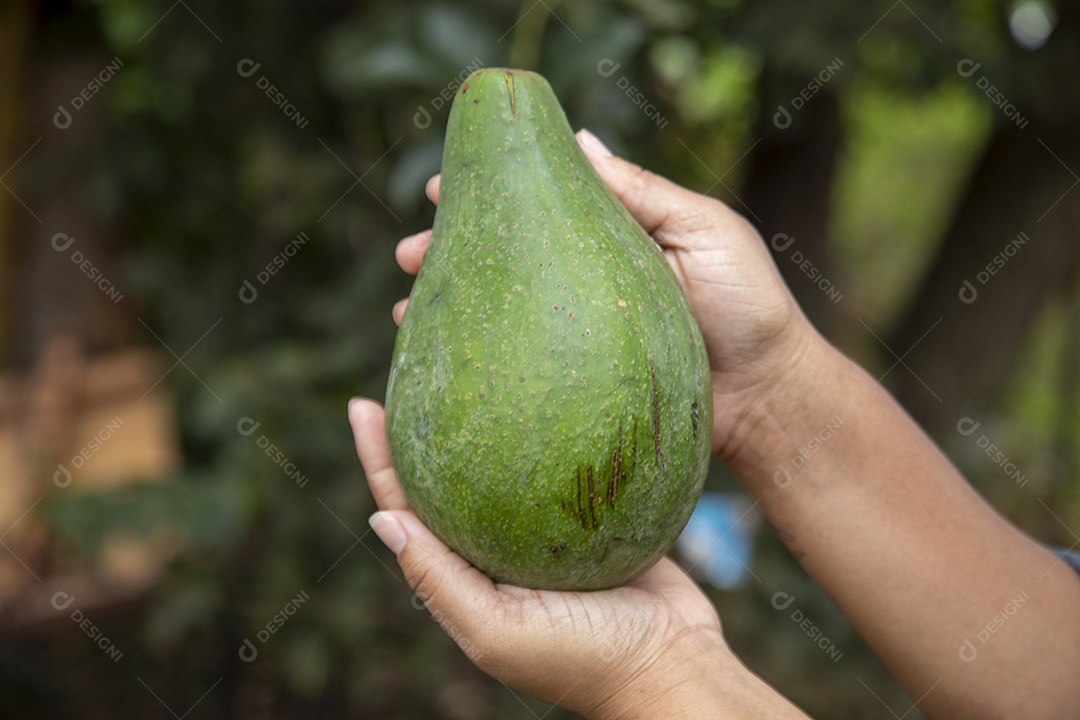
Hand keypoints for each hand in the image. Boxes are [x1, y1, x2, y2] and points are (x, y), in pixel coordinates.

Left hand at [349, 398, 738, 718]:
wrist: (673, 666)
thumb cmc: (584, 660)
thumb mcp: (496, 631)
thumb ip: (439, 580)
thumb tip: (382, 519)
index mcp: (467, 579)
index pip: (409, 510)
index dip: (382, 460)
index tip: (363, 405)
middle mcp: (499, 553)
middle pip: (448, 480)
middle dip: (423, 429)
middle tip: (409, 368)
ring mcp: (545, 535)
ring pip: (502, 469)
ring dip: (482, 424)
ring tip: (469, 371)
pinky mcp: (592, 520)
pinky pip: (563, 469)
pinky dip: (549, 435)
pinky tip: (549, 394)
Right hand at [394, 129, 821, 460]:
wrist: (769, 397)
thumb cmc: (748, 306)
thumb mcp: (704, 230)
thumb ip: (642, 192)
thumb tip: (580, 142)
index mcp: (614, 237)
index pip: (540, 205)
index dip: (490, 193)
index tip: (440, 189)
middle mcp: (585, 283)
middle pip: (507, 258)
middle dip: (452, 251)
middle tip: (407, 252)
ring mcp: (575, 334)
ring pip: (501, 311)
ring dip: (450, 305)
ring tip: (407, 311)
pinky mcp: (575, 382)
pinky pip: (517, 366)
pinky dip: (476, 358)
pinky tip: (440, 362)